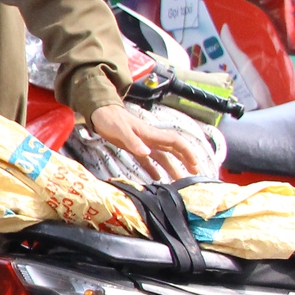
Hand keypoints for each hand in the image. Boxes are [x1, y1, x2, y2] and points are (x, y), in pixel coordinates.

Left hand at [89, 104, 205, 180]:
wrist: (99, 113)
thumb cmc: (110, 119)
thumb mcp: (121, 130)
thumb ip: (133, 141)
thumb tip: (147, 153)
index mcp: (151, 134)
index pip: (175, 142)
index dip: (187, 152)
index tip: (195, 164)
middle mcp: (151, 139)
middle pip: (173, 150)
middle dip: (185, 161)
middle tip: (194, 175)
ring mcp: (143, 143)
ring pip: (163, 157)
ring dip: (172, 168)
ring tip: (179, 181)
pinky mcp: (134, 147)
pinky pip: (148, 160)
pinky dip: (153, 169)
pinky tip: (156, 179)